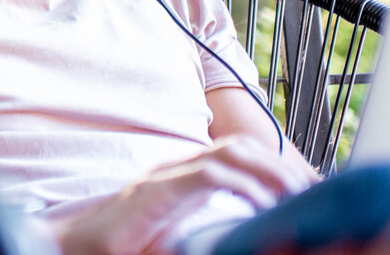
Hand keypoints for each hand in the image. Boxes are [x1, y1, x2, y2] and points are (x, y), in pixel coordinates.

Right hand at [53, 136, 317, 254]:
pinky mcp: (154, 192)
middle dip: (284, 165)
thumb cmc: (122, 247)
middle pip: (241, 146)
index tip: (311, 191)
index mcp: (185, 178)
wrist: (74, 248)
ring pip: (230, 152)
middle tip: (314, 193)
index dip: (279, 167)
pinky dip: (241, 185)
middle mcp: (176, 169)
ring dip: (269, 170)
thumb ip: (210, 229)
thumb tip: (252, 237)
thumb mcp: (178, 236)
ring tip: (295, 194)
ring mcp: (164, 176)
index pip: (240, 155)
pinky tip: (261, 205)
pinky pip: (207, 175)